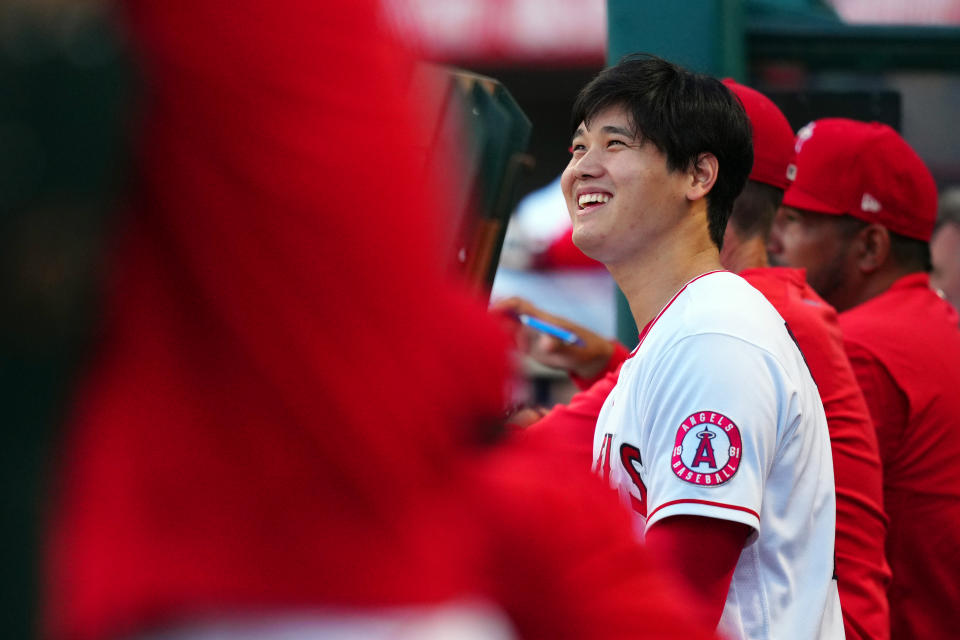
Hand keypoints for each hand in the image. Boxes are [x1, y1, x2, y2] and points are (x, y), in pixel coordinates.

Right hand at [491, 297, 614, 379]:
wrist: (590, 358)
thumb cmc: (583, 351)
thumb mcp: (572, 350)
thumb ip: (558, 345)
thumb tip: (545, 342)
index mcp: (543, 320)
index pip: (519, 305)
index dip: (504, 305)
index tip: (490, 311)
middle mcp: (534, 324)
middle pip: (509, 313)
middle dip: (493, 315)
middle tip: (478, 325)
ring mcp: (531, 335)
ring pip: (508, 327)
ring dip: (497, 332)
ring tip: (495, 343)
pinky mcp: (530, 346)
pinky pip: (513, 341)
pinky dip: (504, 343)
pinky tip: (504, 351)